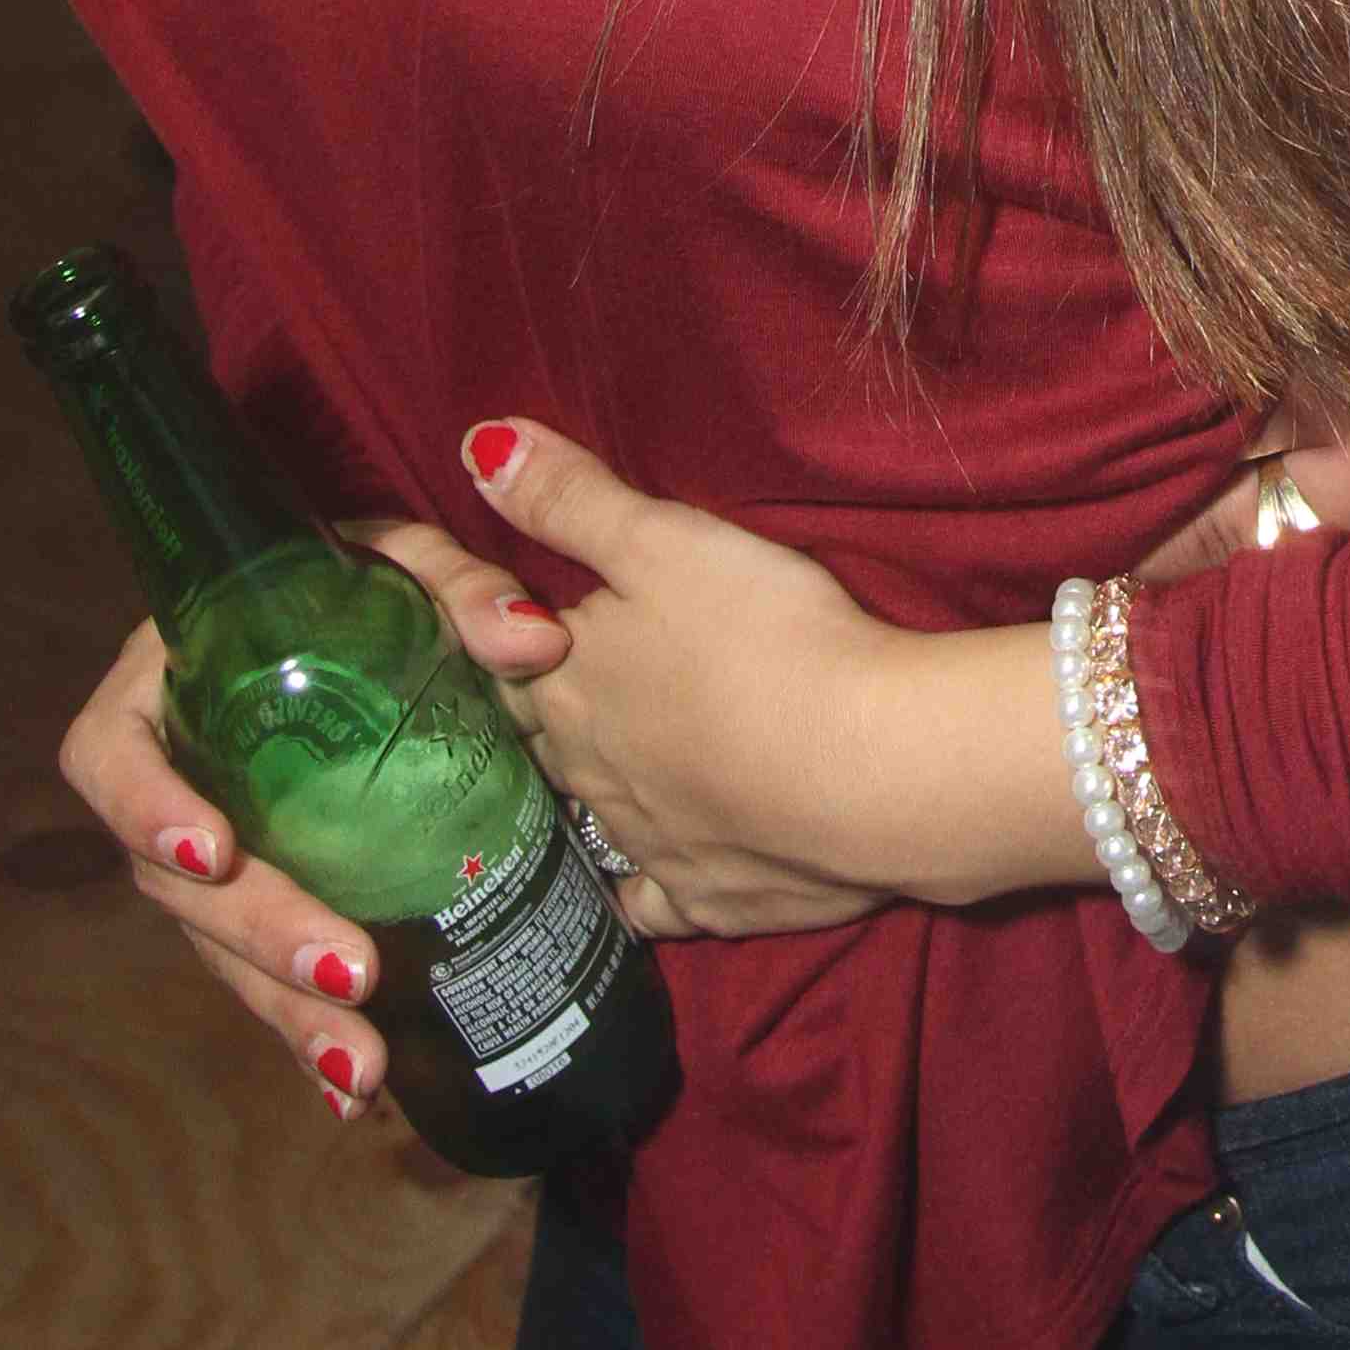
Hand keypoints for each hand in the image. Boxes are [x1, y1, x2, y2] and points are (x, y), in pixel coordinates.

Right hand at [55, 534, 578, 1124]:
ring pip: (222, 950)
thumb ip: (464, 591)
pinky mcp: (268, 901)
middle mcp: (179, 781)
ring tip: (363, 1064)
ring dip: (286, 1011)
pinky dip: (311, 1032)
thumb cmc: (371, 589)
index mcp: (173, 685)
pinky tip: (360, 1086)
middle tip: (348, 974)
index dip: (145, 810)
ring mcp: (218, 854)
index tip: (217, 853)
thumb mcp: (408, 569)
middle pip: (176, 884)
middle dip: (259, 937)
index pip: (108, 754)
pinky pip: (269, 977)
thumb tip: (536, 644)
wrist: (387, 636)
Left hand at [455, 415, 922, 936]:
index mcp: (564, 689)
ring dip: (585, 799)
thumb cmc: (765, 639)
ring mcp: (648, 845)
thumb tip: (477, 446)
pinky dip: (645, 892)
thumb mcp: (663, 542)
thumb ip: (570, 499)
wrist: (874, 770)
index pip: (488, 664)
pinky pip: (656, 904)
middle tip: (538, 700)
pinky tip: (648, 887)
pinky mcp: (711, 898)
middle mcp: (589, 775)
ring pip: (588, 822)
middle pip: (534, 747)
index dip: (476, 638)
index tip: (474, 631)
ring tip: (593, 779)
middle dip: (530, 723)